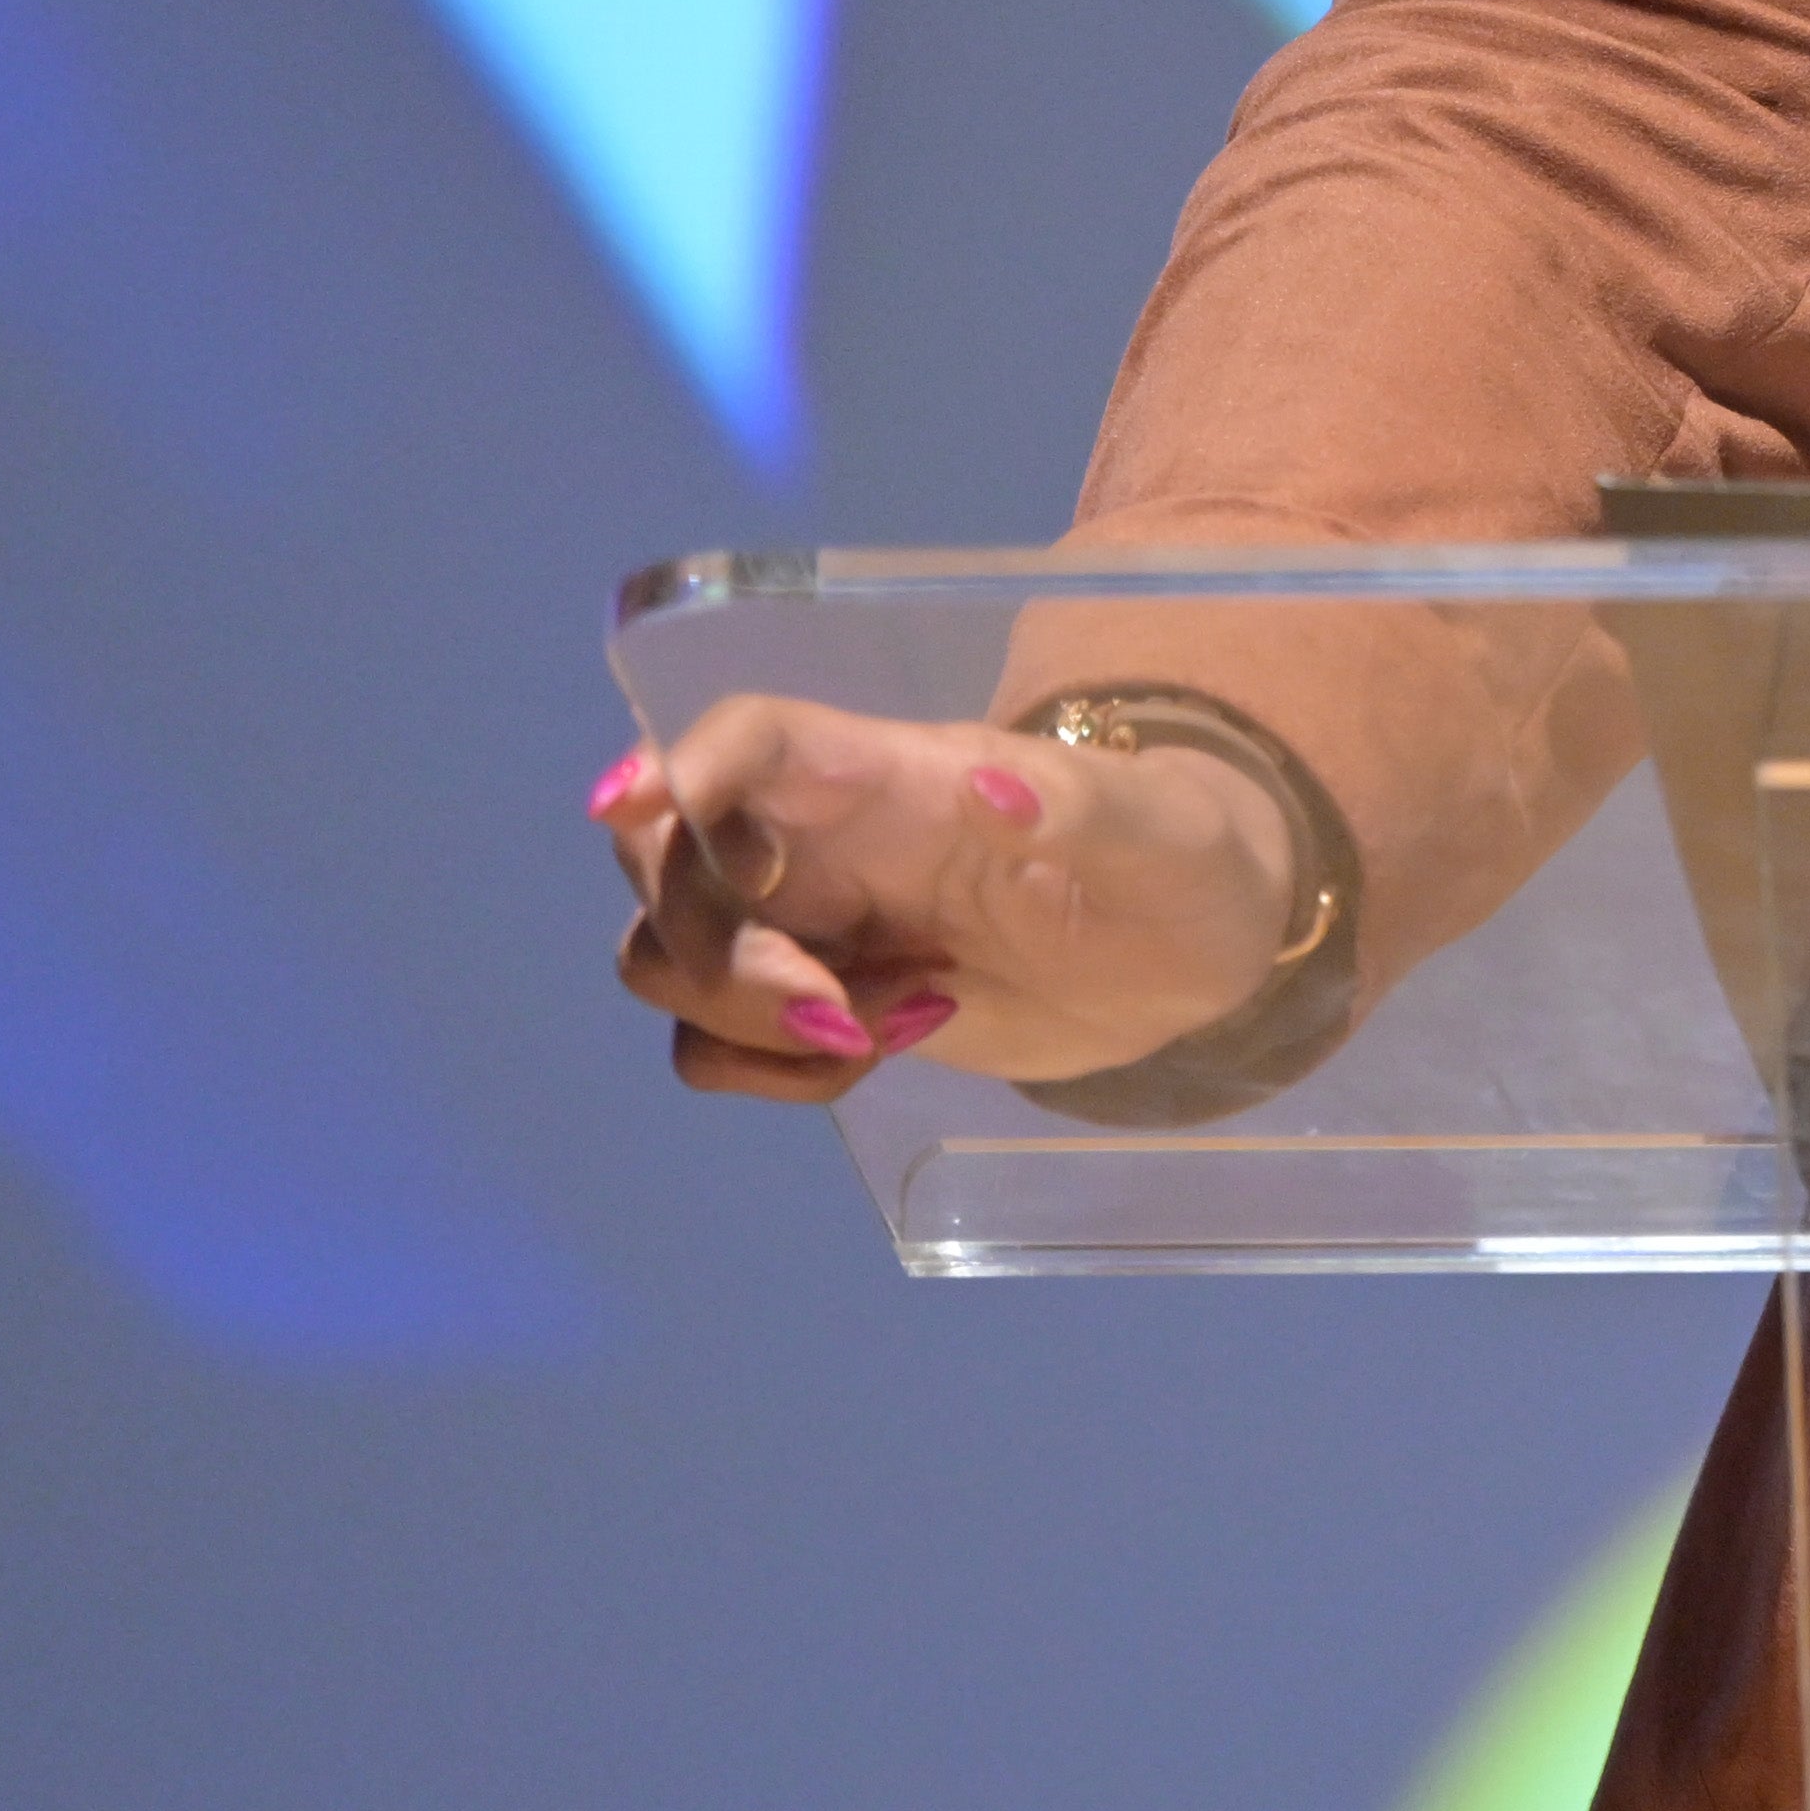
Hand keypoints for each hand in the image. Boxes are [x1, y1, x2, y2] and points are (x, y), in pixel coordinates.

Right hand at [596, 693, 1307, 1108]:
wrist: (1184, 954)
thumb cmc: (1175, 863)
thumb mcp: (1159, 837)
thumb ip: (1086, 808)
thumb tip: (998, 789)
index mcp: (893, 773)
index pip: (751, 740)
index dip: (676, 763)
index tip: (625, 809)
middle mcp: (821, 838)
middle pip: (665, 865)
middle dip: (720, 954)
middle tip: (842, 1006)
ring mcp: (806, 919)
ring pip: (669, 962)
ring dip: (757, 1021)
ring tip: (900, 1021)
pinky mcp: (811, 1000)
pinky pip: (713, 1044)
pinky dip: (778, 1070)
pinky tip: (890, 1047)